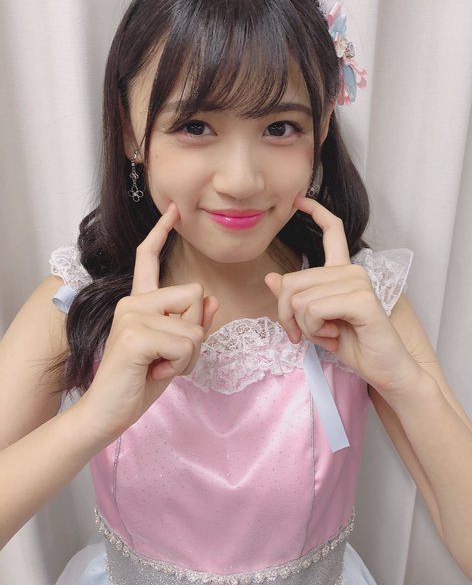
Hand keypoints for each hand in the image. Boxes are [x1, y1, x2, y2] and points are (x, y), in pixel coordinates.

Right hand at [78, 203, 218, 442]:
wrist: (107, 412)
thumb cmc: (139, 381)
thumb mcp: (174, 351)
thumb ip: (192, 324)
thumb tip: (212, 298)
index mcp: (139, 301)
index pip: (148, 257)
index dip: (162, 232)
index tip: (174, 209)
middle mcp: (132, 301)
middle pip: (194, 295)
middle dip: (194, 332)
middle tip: (168, 357)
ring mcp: (131, 315)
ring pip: (194, 326)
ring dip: (187, 356)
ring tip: (160, 367)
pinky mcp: (134, 335)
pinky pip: (186, 344)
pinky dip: (180, 366)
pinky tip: (154, 373)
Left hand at [265, 196, 415, 393]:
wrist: (385, 370)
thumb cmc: (354, 345)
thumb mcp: (316, 322)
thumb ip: (296, 299)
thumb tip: (271, 278)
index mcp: (343, 271)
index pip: (332, 231)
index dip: (315, 212)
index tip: (298, 200)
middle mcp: (351, 270)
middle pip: (292, 282)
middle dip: (287, 316)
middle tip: (302, 334)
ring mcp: (358, 282)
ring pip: (299, 299)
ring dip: (304, 327)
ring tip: (326, 335)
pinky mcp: (361, 299)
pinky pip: (313, 310)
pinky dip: (314, 330)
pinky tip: (334, 336)